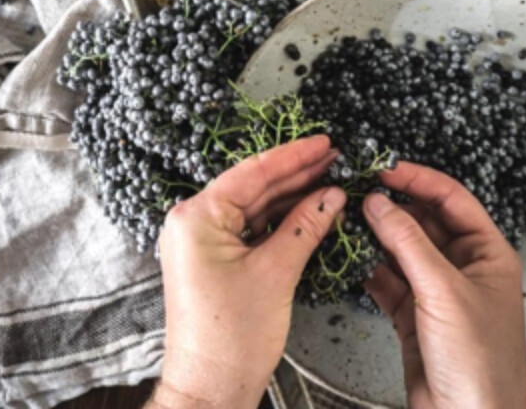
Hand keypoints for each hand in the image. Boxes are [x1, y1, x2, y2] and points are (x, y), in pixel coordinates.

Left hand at [150, 136, 343, 408]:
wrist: (211, 383)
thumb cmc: (234, 333)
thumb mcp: (275, 272)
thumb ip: (304, 227)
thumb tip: (331, 194)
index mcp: (195, 216)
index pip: (251, 174)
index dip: (292, 156)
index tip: (324, 141)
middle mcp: (191, 221)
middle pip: (251, 187)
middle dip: (294, 173)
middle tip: (334, 156)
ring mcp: (199, 241)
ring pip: (251, 208)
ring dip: (289, 195)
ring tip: (329, 177)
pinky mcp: (211, 259)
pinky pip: (247, 229)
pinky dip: (277, 220)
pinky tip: (307, 209)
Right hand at [363, 163, 525, 408]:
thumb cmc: (479, 361)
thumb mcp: (443, 292)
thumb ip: (408, 243)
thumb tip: (378, 202)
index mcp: (486, 254)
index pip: (452, 200)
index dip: (418, 180)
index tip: (382, 167)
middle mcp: (462, 268)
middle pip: (423, 221)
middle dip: (390, 206)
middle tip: (355, 190)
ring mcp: (436, 291)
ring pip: (400, 249)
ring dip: (374, 235)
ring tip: (344, 218)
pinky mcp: (412, 314)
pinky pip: (386, 279)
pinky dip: (366, 267)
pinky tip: (347, 256)